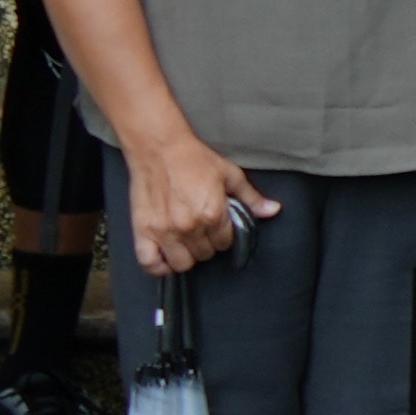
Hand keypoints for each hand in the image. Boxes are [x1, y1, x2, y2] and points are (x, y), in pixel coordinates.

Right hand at [117, 122, 270, 281]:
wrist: (160, 148)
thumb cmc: (193, 159)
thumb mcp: (229, 174)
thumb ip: (251, 197)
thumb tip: (272, 210)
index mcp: (212, 214)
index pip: (225, 243)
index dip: (224, 236)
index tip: (218, 228)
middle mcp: (189, 226)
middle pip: (205, 254)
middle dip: (207, 245)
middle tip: (202, 232)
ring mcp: (164, 231)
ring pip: (182, 264)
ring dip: (187, 256)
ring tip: (187, 243)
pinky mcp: (143, 230)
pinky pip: (149, 263)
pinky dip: (158, 266)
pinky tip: (166, 257)